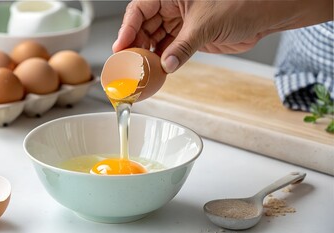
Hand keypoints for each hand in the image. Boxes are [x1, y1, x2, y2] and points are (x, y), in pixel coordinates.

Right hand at [113, 0, 332, 72]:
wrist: (265, 15)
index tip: (121, 47)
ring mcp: (180, 23)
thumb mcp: (206, 25)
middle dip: (136, 45)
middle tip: (128, 64)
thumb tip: (166, 65)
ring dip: (148, 56)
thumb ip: (183, 47)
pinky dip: (162, 61)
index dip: (127, 28)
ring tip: (140, 71)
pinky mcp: (189, 38)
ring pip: (154, 39)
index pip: (140, 9)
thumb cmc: (241, 3)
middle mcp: (173, 7)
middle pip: (144, 26)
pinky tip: (156, 71)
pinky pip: (169, 50)